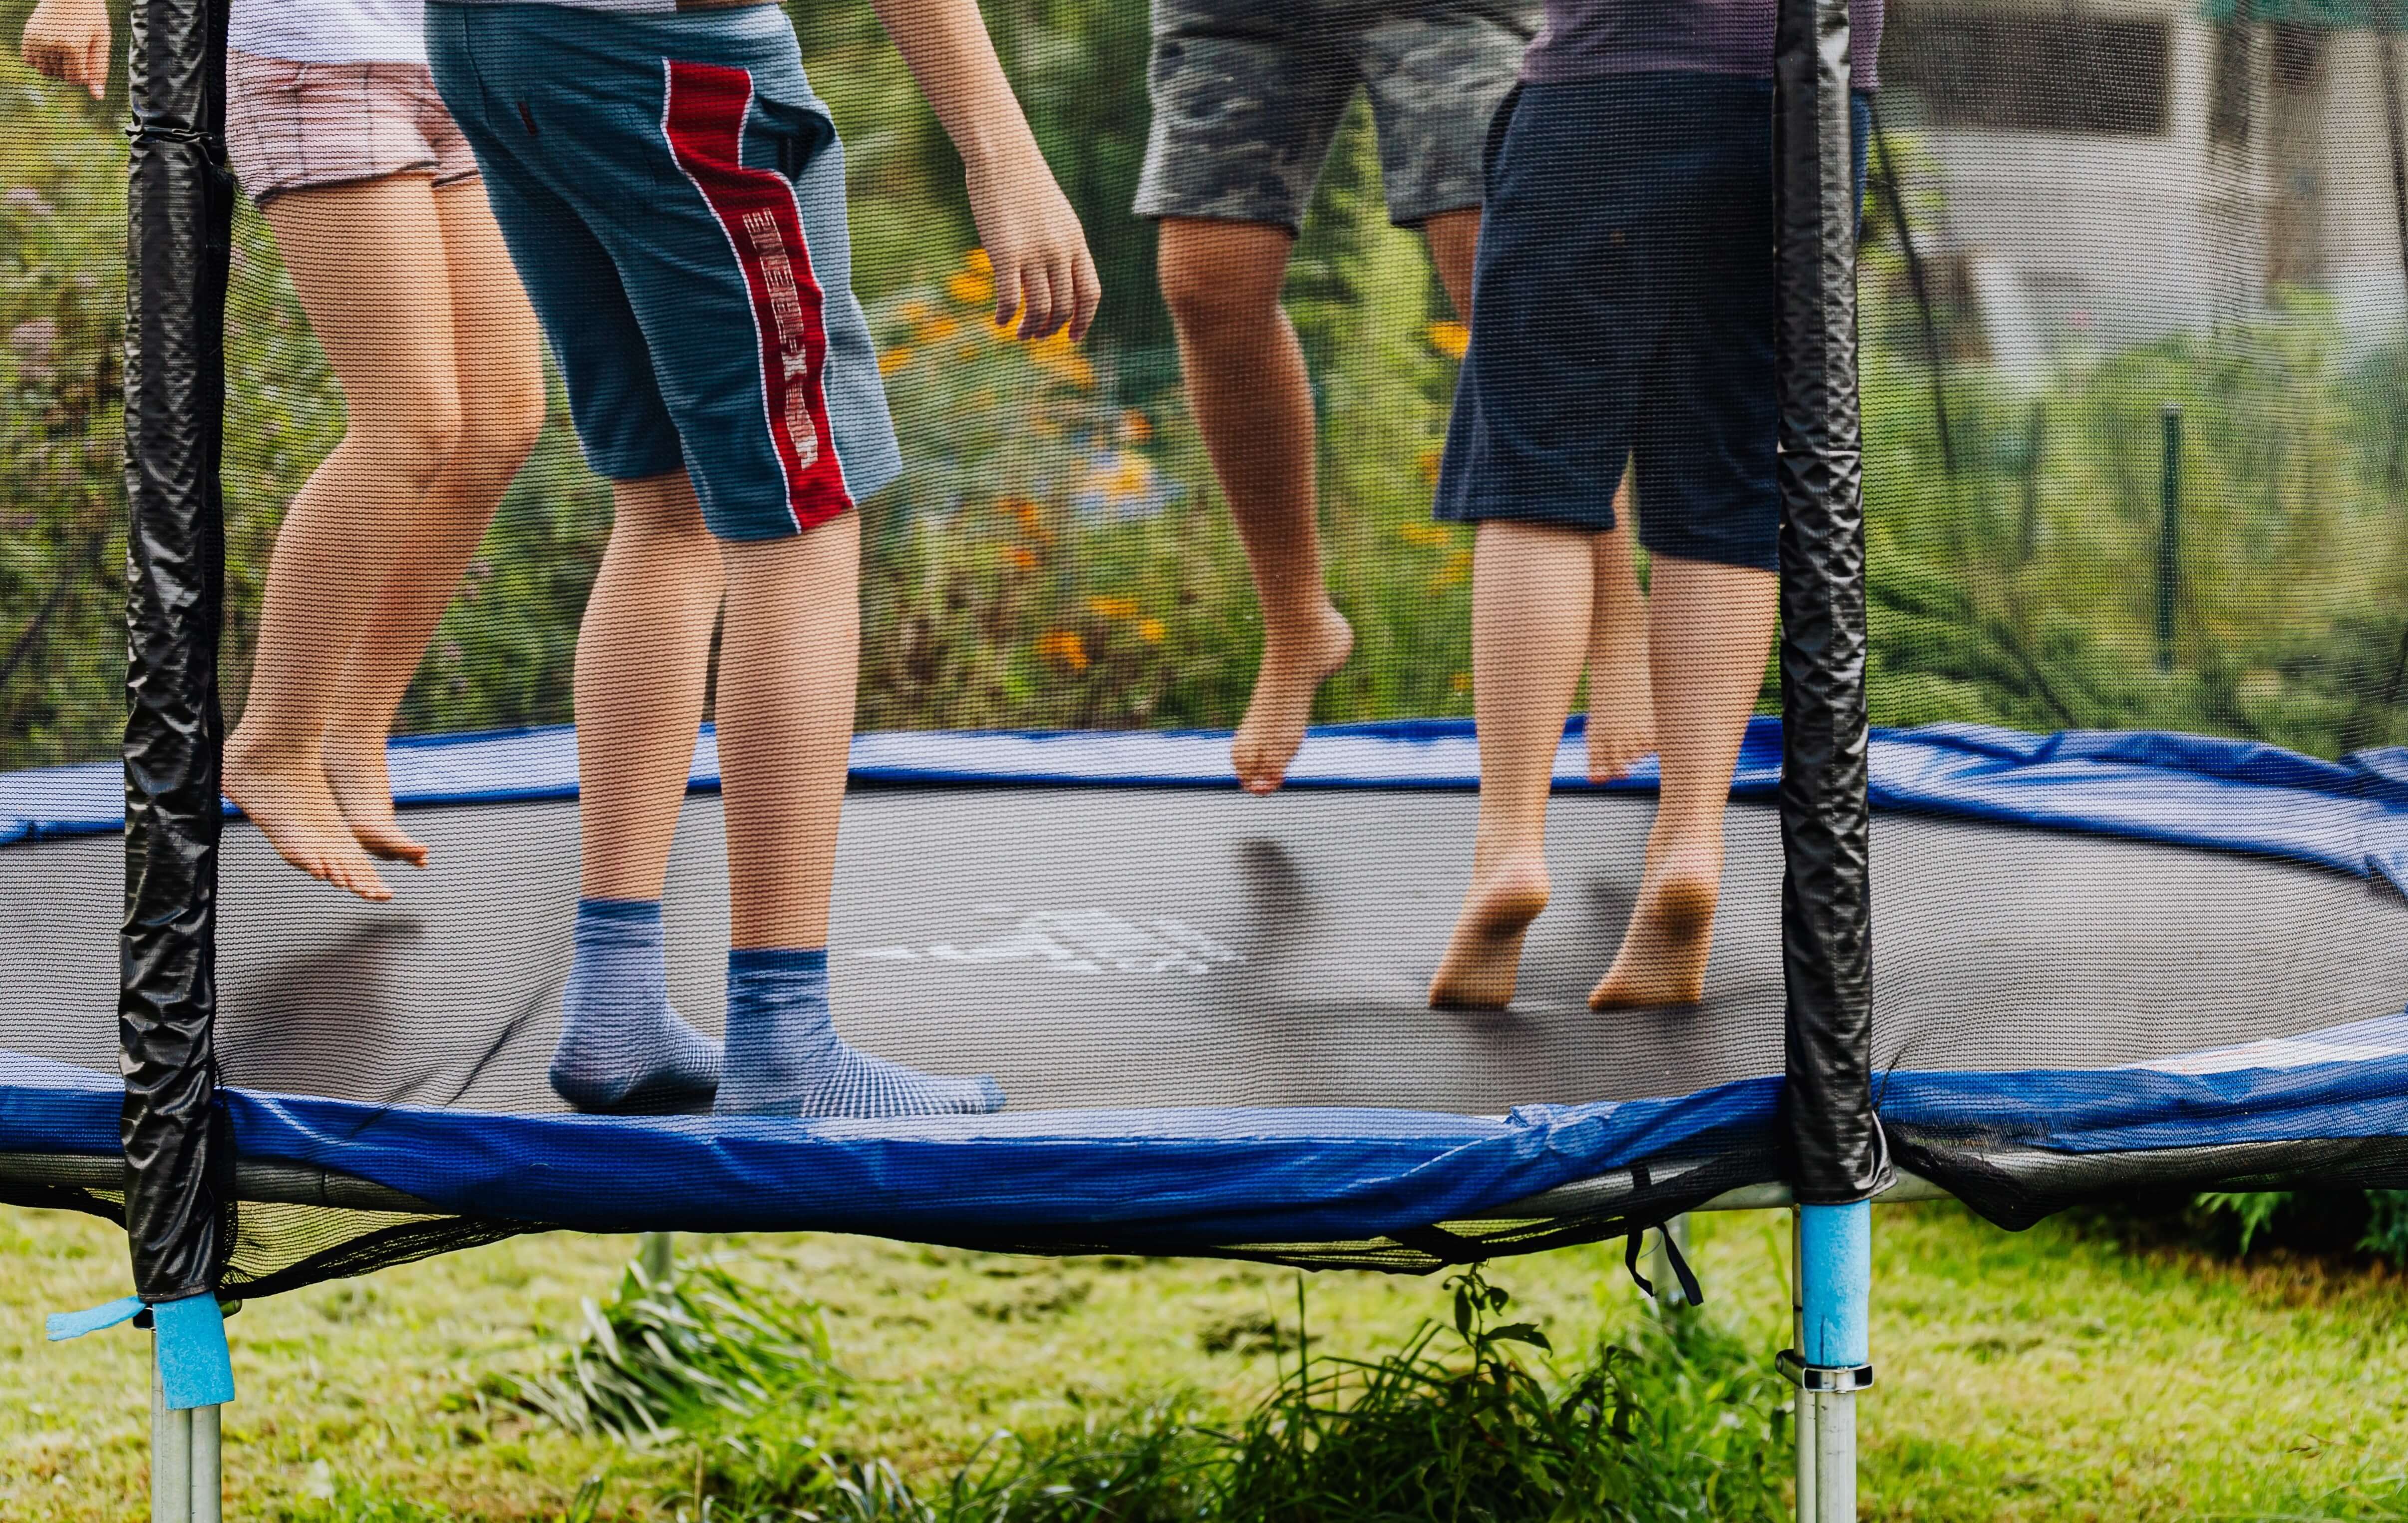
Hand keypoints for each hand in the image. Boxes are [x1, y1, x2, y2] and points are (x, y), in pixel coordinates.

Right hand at [20, 0, 109, 99]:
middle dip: (71, 68)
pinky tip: (50, 49)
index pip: (76, 80)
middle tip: (76, 47)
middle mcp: (51, 45)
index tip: (87, 57)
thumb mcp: (101, 42)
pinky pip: (30, 61)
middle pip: (60, 76)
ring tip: (64, 48)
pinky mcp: (27, 36)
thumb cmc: (91, 17)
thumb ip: (99, 70)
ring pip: (44, 71)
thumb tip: (98, 97)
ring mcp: (36, 40)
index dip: (84, 72)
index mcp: (72, 48)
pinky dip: (39, 60)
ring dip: (55, 66)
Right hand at [963, 145, 1101, 343]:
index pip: (1090, 293)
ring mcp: (1034, 253)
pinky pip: (1009, 298)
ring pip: (1040, 308)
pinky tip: (999, 320)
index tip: (1072, 337)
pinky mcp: (1005, 253)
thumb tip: (1054, 278)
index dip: (1083, 321)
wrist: (1004, 156)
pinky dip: (1005, 316)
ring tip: (1020, 334)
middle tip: (1038, 336)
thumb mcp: (1055, 216)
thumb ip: (1060, 246)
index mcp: (1076, 242)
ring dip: (1030, 329)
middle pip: (1065, 306)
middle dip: (1052, 329)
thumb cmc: (1026, 184)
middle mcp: (1060, 251)